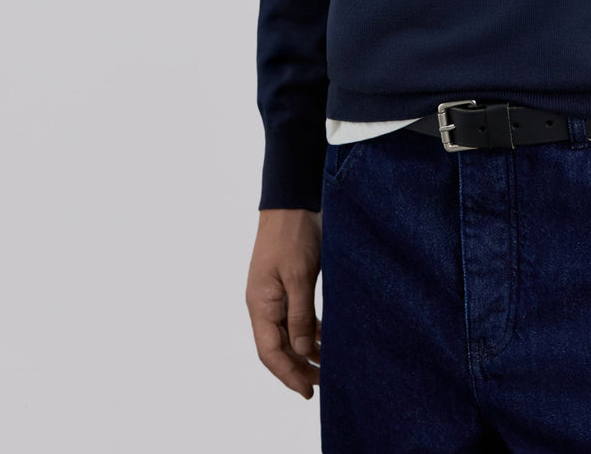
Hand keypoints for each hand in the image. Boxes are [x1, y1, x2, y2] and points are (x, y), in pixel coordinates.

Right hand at [246, 208, 321, 397]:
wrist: (293, 198)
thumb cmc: (292, 233)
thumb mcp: (299, 275)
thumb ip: (300, 314)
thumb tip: (303, 351)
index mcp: (260, 303)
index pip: (270, 352)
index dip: (288, 374)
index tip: (308, 392)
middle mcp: (265, 303)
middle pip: (279, 346)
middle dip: (299, 367)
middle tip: (324, 383)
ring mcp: (276, 294)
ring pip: (289, 333)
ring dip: (307, 350)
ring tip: (330, 365)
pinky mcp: (289, 284)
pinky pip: (297, 316)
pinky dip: (311, 330)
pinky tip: (328, 338)